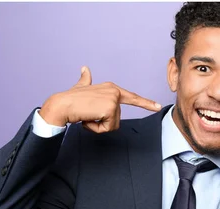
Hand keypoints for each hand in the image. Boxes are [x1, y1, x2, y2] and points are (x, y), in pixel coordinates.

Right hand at [39, 66, 160, 132]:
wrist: (62, 104)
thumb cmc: (70, 99)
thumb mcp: (81, 87)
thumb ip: (85, 80)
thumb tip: (84, 69)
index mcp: (111, 88)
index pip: (132, 97)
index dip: (145, 103)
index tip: (157, 106)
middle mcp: (114, 91)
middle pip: (117, 119)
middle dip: (102, 123)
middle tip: (88, 115)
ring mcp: (113, 99)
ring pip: (112, 125)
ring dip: (98, 126)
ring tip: (87, 116)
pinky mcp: (110, 109)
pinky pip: (106, 128)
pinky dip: (95, 128)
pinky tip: (87, 119)